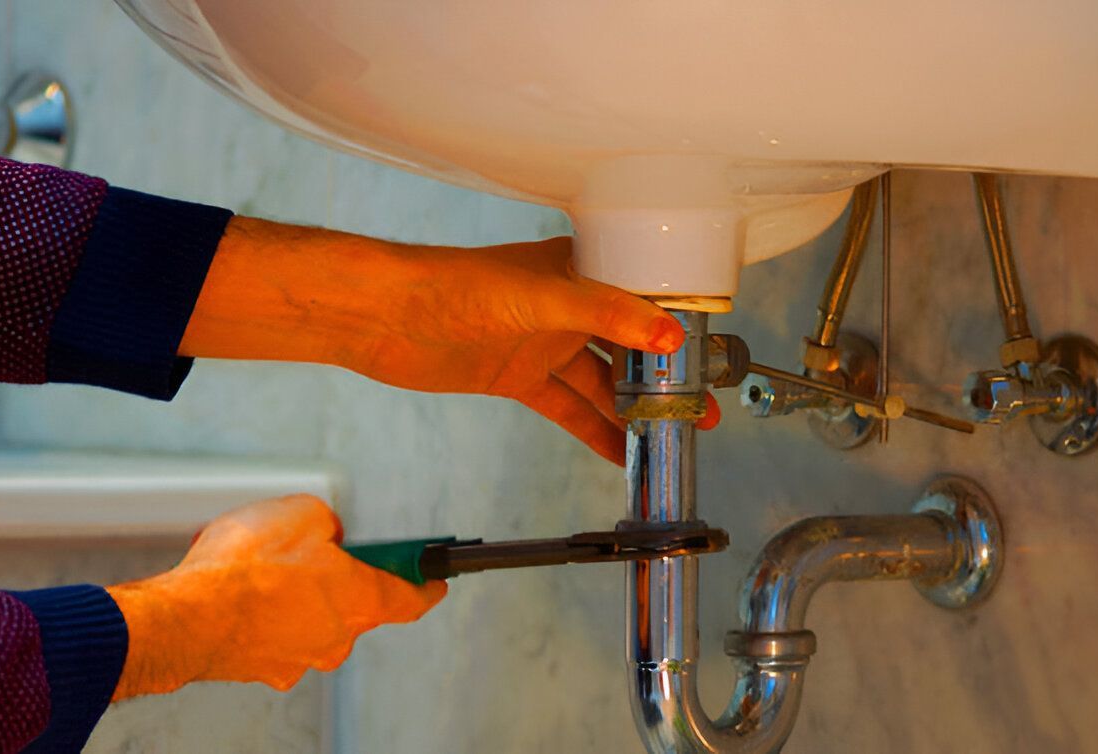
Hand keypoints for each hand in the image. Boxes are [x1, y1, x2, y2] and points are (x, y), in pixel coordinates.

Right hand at [107, 495, 443, 699]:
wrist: (185, 616)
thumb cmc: (245, 570)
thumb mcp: (302, 513)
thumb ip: (327, 523)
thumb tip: (324, 533)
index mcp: (361, 601)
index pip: (411, 598)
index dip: (425, 585)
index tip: (435, 580)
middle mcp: (336, 639)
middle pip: (355, 605)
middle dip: (338, 577)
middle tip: (315, 550)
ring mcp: (299, 658)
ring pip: (311, 619)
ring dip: (297, 594)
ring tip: (263, 566)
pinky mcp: (262, 667)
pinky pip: (274, 632)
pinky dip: (264, 612)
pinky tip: (241, 588)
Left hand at [181, 219, 690, 463]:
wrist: (386, 316)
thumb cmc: (456, 284)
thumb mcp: (541, 297)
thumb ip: (606, 314)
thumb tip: (668, 336)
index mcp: (579, 269)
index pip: (644, 296)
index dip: (679, 327)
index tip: (711, 358)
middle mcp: (566, 305)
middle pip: (628, 346)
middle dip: (664, 380)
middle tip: (701, 412)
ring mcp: (542, 343)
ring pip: (600, 382)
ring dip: (632, 411)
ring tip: (670, 440)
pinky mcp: (517, 377)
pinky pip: (567, 407)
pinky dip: (592, 429)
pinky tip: (619, 452)